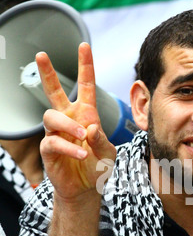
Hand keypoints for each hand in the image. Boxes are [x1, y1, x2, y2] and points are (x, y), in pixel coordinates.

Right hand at [36, 42, 115, 200]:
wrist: (86, 189)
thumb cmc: (98, 166)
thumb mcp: (109, 152)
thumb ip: (102, 139)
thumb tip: (89, 127)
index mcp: (86, 115)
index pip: (85, 86)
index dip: (85, 66)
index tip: (84, 46)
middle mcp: (69, 120)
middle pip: (54, 92)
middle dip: (48, 73)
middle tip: (41, 55)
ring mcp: (57, 133)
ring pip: (51, 116)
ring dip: (68, 125)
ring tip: (83, 137)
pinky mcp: (49, 150)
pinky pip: (53, 141)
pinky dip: (68, 147)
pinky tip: (81, 155)